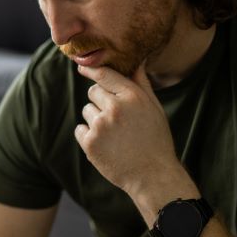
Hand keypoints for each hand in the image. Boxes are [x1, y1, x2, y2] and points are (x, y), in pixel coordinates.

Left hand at [73, 63, 185, 199]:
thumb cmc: (155, 139)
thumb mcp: (154, 108)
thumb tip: (136, 61)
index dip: (91, 69)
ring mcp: (101, 125)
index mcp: (132, 96)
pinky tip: (106, 145)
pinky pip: (80, 129)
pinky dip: (88, 136)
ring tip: (115, 135)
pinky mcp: (90, 143)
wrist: (152, 175)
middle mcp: (115, 108)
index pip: (104, 74)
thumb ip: (141, 83)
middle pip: (93, 91)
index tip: (81, 67)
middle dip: (100, 101)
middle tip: (117, 119)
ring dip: (95, 119)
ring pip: (86, 110)